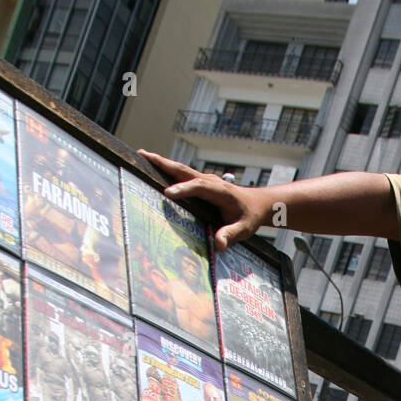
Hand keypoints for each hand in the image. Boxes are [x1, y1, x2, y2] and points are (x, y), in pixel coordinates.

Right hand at [137, 151, 270, 249]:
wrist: (257, 204)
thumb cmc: (250, 217)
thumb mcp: (244, 229)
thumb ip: (231, 235)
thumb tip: (218, 245)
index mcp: (220, 191)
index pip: (199, 187)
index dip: (183, 189)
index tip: (167, 193)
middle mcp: (211, 181)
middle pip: (184, 170)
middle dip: (163, 164)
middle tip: (143, 155)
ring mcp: (205, 180)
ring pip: (181, 169)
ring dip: (162, 162)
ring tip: (142, 155)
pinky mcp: (201, 182)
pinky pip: (182, 174)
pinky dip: (167, 169)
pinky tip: (154, 167)